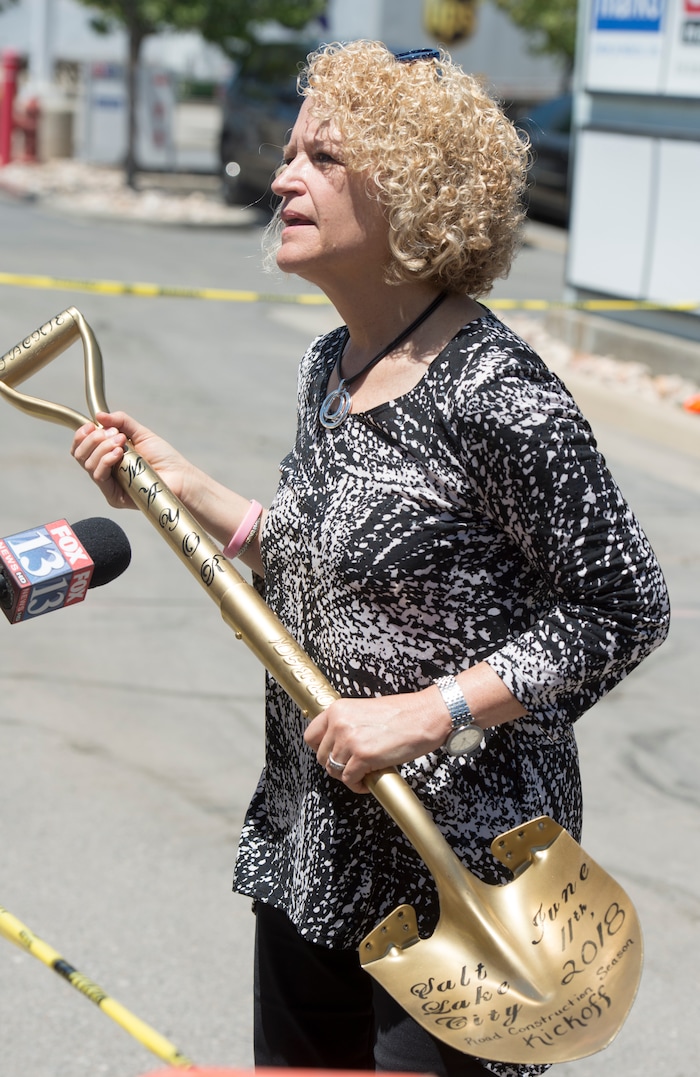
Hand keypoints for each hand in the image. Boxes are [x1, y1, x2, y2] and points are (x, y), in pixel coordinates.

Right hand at [70, 410, 191, 509]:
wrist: (180, 476)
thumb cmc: (164, 458)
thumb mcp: (140, 434)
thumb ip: (120, 422)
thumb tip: (98, 415)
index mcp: (108, 458)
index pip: (81, 448)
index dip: (81, 435)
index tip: (91, 425)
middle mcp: (106, 472)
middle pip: (80, 455)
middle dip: (93, 439)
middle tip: (115, 434)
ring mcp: (109, 486)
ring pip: (88, 464)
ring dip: (102, 447)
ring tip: (121, 442)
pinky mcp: (114, 497)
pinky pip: (98, 477)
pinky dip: (105, 461)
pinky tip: (119, 453)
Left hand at [303, 687, 451, 793]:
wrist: (426, 715)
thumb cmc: (404, 713)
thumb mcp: (365, 710)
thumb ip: (348, 724)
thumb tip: (338, 746)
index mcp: (338, 709)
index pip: (310, 736)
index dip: (320, 750)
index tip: (332, 755)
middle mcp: (339, 723)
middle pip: (321, 757)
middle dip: (336, 766)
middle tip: (352, 767)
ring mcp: (350, 740)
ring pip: (334, 770)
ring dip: (348, 776)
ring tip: (363, 774)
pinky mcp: (363, 756)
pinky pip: (349, 780)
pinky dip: (357, 785)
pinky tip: (368, 781)